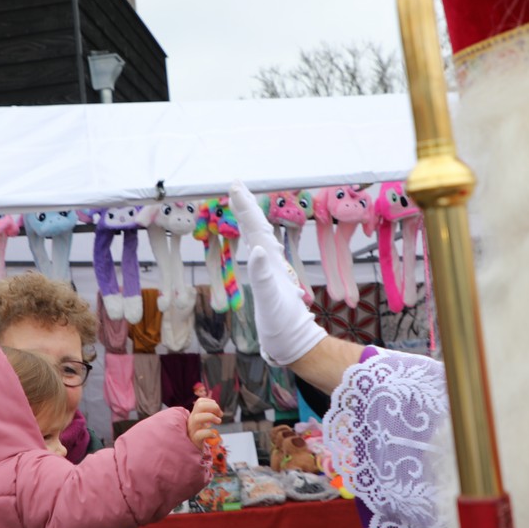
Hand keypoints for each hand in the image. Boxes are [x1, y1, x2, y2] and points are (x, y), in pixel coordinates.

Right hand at [187, 398, 223, 448]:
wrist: (192, 448)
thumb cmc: (199, 433)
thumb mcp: (202, 422)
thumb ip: (207, 414)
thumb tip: (217, 408)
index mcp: (194, 414)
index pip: (199, 402)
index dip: (210, 402)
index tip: (217, 409)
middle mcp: (192, 420)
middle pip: (199, 406)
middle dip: (213, 407)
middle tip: (220, 414)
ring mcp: (192, 429)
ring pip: (197, 418)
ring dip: (211, 417)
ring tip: (218, 422)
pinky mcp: (194, 439)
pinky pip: (200, 434)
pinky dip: (209, 433)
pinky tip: (214, 435)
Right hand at [229, 181, 325, 366]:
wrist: (294, 342)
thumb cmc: (281, 324)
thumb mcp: (270, 300)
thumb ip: (262, 275)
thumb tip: (256, 250)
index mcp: (270, 261)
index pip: (256, 226)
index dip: (244, 207)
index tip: (234, 187)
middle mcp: (272, 261)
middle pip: (257, 226)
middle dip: (245, 205)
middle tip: (235, 185)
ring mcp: (271, 269)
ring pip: (259, 236)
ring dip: (249, 218)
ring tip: (241, 203)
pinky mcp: (270, 279)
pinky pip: (259, 251)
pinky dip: (253, 239)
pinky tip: (254, 240)